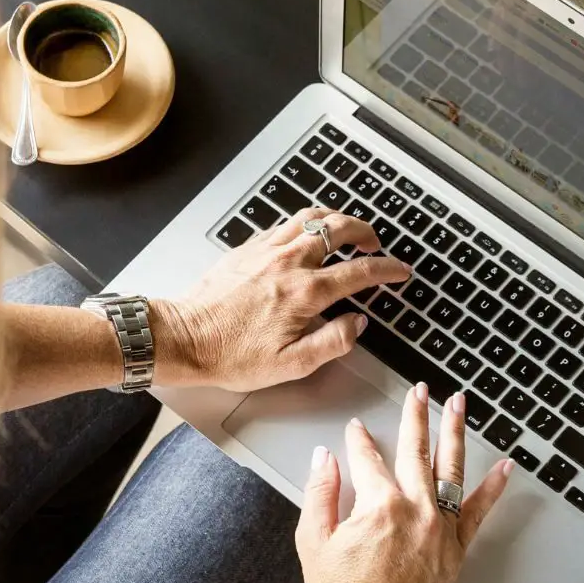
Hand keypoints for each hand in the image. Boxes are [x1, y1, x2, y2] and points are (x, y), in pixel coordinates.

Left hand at [154, 207, 410, 391]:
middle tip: (375, 244)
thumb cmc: (231, 355)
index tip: (399, 271)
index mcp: (304, 293)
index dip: (387, 269)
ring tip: (347, 229)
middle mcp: (288, 263)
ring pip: (311, 217)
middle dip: (365, 231)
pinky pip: (284, 224)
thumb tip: (357, 323)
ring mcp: (266, 250)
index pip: (359, 271)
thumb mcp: (291, 365)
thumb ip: (333, 342)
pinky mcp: (247, 248)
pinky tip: (306, 235)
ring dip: (336, 219)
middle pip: (338, 229)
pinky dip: (305, 223)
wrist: (184, 339)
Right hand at [296, 384, 513, 582]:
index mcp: (379, 505)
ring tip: (459, 406)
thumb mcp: (314, 542)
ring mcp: (439, 528)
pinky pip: (479, 512)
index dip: (359, 441)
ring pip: (450, 468)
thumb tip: (324, 459)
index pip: (368, 459)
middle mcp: (415, 510)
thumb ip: (320, 494)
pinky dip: (494, 488)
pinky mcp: (455, 549)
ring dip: (454, 432)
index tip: (357, 429)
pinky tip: (505, 467)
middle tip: (419, 392)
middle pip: (415, 450)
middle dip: (416, 416)